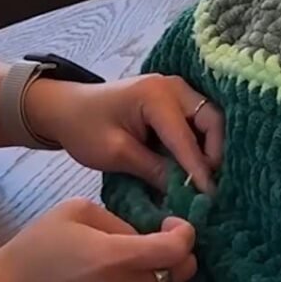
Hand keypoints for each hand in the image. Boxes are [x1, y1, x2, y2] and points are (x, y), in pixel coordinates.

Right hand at [0, 198, 195, 281]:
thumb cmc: (40, 244)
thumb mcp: (78, 210)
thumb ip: (121, 220)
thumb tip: (146, 233)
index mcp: (115, 257)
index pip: (176, 250)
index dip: (184, 233)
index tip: (170, 222)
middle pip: (180, 274)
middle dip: (180, 254)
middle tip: (163, 241)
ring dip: (168, 274)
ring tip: (148, 259)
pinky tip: (136, 275)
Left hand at [24, 74, 223, 193]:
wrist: (65, 108)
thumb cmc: (84, 128)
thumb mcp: (115, 153)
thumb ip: (153, 170)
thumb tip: (185, 190)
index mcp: (155, 96)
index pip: (186, 137)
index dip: (199, 168)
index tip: (209, 194)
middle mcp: (174, 87)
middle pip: (212, 119)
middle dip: (215, 152)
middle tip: (210, 182)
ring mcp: (177, 90)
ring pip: (210, 119)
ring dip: (211, 147)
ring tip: (204, 175)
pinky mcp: (177, 99)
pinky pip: (199, 120)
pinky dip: (201, 141)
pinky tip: (197, 163)